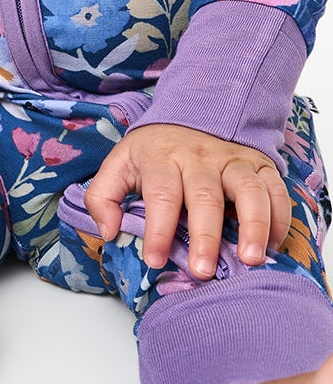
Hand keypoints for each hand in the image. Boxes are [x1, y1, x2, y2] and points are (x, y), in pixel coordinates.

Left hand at [84, 122, 290, 278]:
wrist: (193, 113)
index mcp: (161, 158)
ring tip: (250, 260)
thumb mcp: (119, 164)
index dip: (158, 229)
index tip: (155, 260)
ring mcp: (232, 160)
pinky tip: (273, 246)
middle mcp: (199, 157)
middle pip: (204, 196)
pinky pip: (275, 189)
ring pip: (248, 189)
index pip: (160, 193)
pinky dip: (279, 218)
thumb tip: (108, 232)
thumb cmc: (155, 152)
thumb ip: (103, 197)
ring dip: (252, 225)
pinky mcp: (259, 164)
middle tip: (202, 271)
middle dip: (204, 236)